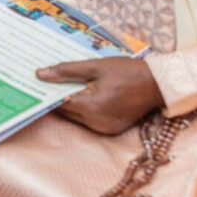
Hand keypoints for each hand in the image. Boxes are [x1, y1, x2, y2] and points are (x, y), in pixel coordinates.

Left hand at [37, 55, 160, 134]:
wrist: (158, 84)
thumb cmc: (128, 71)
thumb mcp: (97, 66)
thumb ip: (67, 71)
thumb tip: (40, 75)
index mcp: (91, 107)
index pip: (59, 103)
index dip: (47, 93)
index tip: (37, 83)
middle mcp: (96, 123)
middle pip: (66, 112)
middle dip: (58, 98)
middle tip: (50, 81)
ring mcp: (104, 129)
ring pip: (77, 117)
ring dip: (72, 104)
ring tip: (69, 85)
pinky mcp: (111, 130)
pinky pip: (89, 120)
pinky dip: (85, 109)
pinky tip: (86, 94)